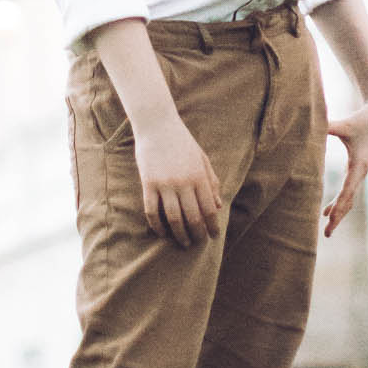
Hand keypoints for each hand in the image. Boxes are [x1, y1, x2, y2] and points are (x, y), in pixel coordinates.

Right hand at [134, 114, 221, 247]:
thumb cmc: (182, 141)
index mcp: (199, 176)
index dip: (212, 225)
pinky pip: (152, 210)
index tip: (214, 236)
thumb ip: (211, 181)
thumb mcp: (202, 158)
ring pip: (173, 218)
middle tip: (199, 242)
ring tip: (184, 243)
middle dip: (198, 234)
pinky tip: (162, 232)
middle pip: (193, 217)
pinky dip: (157, 225)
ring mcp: (165, 183)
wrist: (157, 124)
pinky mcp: (148, 183)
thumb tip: (219, 206)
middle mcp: (183, 182)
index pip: (209, 208)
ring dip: (180, 235)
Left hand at [324, 96, 367, 234]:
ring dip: (339, 212)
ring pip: (349, 198)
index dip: (338, 207)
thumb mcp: (345, 125)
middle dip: (338, 217)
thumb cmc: (363, 119)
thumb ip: (327, 126)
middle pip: (349, 201)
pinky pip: (348, 190)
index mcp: (358, 166)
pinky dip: (339, 201)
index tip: (329, 221)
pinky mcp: (357, 167)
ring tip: (327, 227)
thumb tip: (310, 125)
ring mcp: (360, 171)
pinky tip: (327, 210)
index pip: (347, 192)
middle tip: (326, 234)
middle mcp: (360, 172)